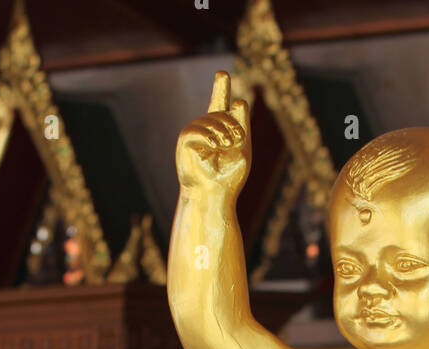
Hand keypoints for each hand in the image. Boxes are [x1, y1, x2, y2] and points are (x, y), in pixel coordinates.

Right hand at [176, 70, 250, 196]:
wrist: (215, 195)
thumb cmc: (229, 177)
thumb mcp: (242, 150)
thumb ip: (242, 127)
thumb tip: (239, 100)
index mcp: (220, 130)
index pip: (220, 104)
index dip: (220, 88)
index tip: (222, 73)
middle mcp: (205, 129)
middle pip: (220, 112)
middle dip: (233, 123)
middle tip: (239, 138)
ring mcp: (194, 133)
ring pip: (210, 119)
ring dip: (223, 131)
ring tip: (228, 145)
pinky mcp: (185, 141)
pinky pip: (197, 130)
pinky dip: (209, 136)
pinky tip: (216, 146)